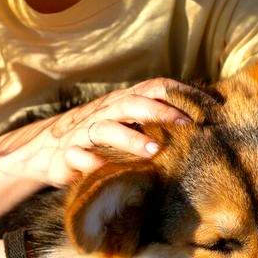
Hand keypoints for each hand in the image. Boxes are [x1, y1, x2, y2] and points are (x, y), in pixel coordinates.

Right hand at [0, 78, 194, 186]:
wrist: (46, 151)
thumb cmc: (100, 140)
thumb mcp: (128, 125)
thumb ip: (156, 122)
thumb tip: (202, 122)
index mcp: (124, 101)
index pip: (156, 87)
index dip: (182, 93)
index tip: (211, 106)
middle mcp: (106, 112)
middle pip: (134, 103)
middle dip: (161, 112)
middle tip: (189, 126)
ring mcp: (85, 132)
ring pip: (107, 128)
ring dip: (131, 139)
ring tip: (154, 152)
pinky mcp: (69, 154)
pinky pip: (80, 157)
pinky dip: (94, 163)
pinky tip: (108, 170)